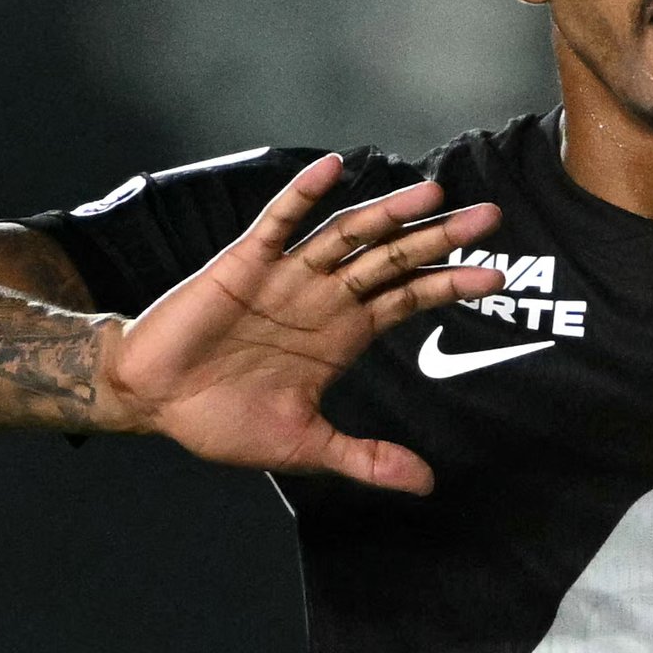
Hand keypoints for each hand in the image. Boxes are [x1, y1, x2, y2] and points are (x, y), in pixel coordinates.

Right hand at [106, 157, 505, 492]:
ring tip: (431, 192)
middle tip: (490, 216)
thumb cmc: (223, 420)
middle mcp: (322, 297)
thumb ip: (366, 459)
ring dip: (387, 212)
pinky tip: (334, 168)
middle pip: (392, 258)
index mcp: (342, 334)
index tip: (498, 276)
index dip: (450, 284)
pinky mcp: (243, 264)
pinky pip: (278, 222)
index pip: (408, 299)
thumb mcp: (306, 448)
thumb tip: (425, 484)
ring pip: (346, 235)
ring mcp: (286, 276)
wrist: (154, 401)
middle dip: (440, 238)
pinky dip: (303, 195)